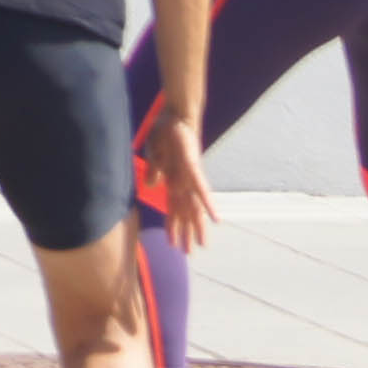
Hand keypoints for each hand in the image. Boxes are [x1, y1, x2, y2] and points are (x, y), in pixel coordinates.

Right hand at [142, 112, 213, 251]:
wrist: (176, 113)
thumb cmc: (165, 131)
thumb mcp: (153, 152)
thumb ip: (154, 170)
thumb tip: (152, 187)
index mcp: (172, 179)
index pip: (173, 206)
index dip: (173, 225)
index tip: (172, 243)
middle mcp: (183, 181)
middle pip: (185, 211)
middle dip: (187, 232)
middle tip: (189, 253)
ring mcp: (189, 175)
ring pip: (194, 206)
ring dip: (197, 226)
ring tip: (200, 246)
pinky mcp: (193, 167)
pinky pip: (201, 189)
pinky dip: (208, 204)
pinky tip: (215, 219)